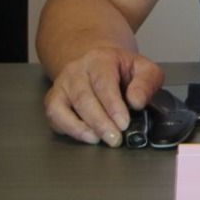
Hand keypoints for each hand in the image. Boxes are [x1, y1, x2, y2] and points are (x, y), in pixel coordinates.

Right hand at [44, 46, 164, 146]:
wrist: (99, 65)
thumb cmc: (123, 71)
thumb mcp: (145, 70)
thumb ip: (146, 83)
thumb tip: (136, 102)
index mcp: (100, 59)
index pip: (103, 82)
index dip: (113, 105)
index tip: (124, 123)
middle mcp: (76, 70)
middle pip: (83, 97)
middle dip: (100, 122)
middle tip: (115, 139)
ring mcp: (61, 85)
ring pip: (63, 107)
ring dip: (82, 128)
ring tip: (100, 140)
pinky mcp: (53, 99)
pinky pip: (54, 116)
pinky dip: (68, 129)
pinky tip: (86, 136)